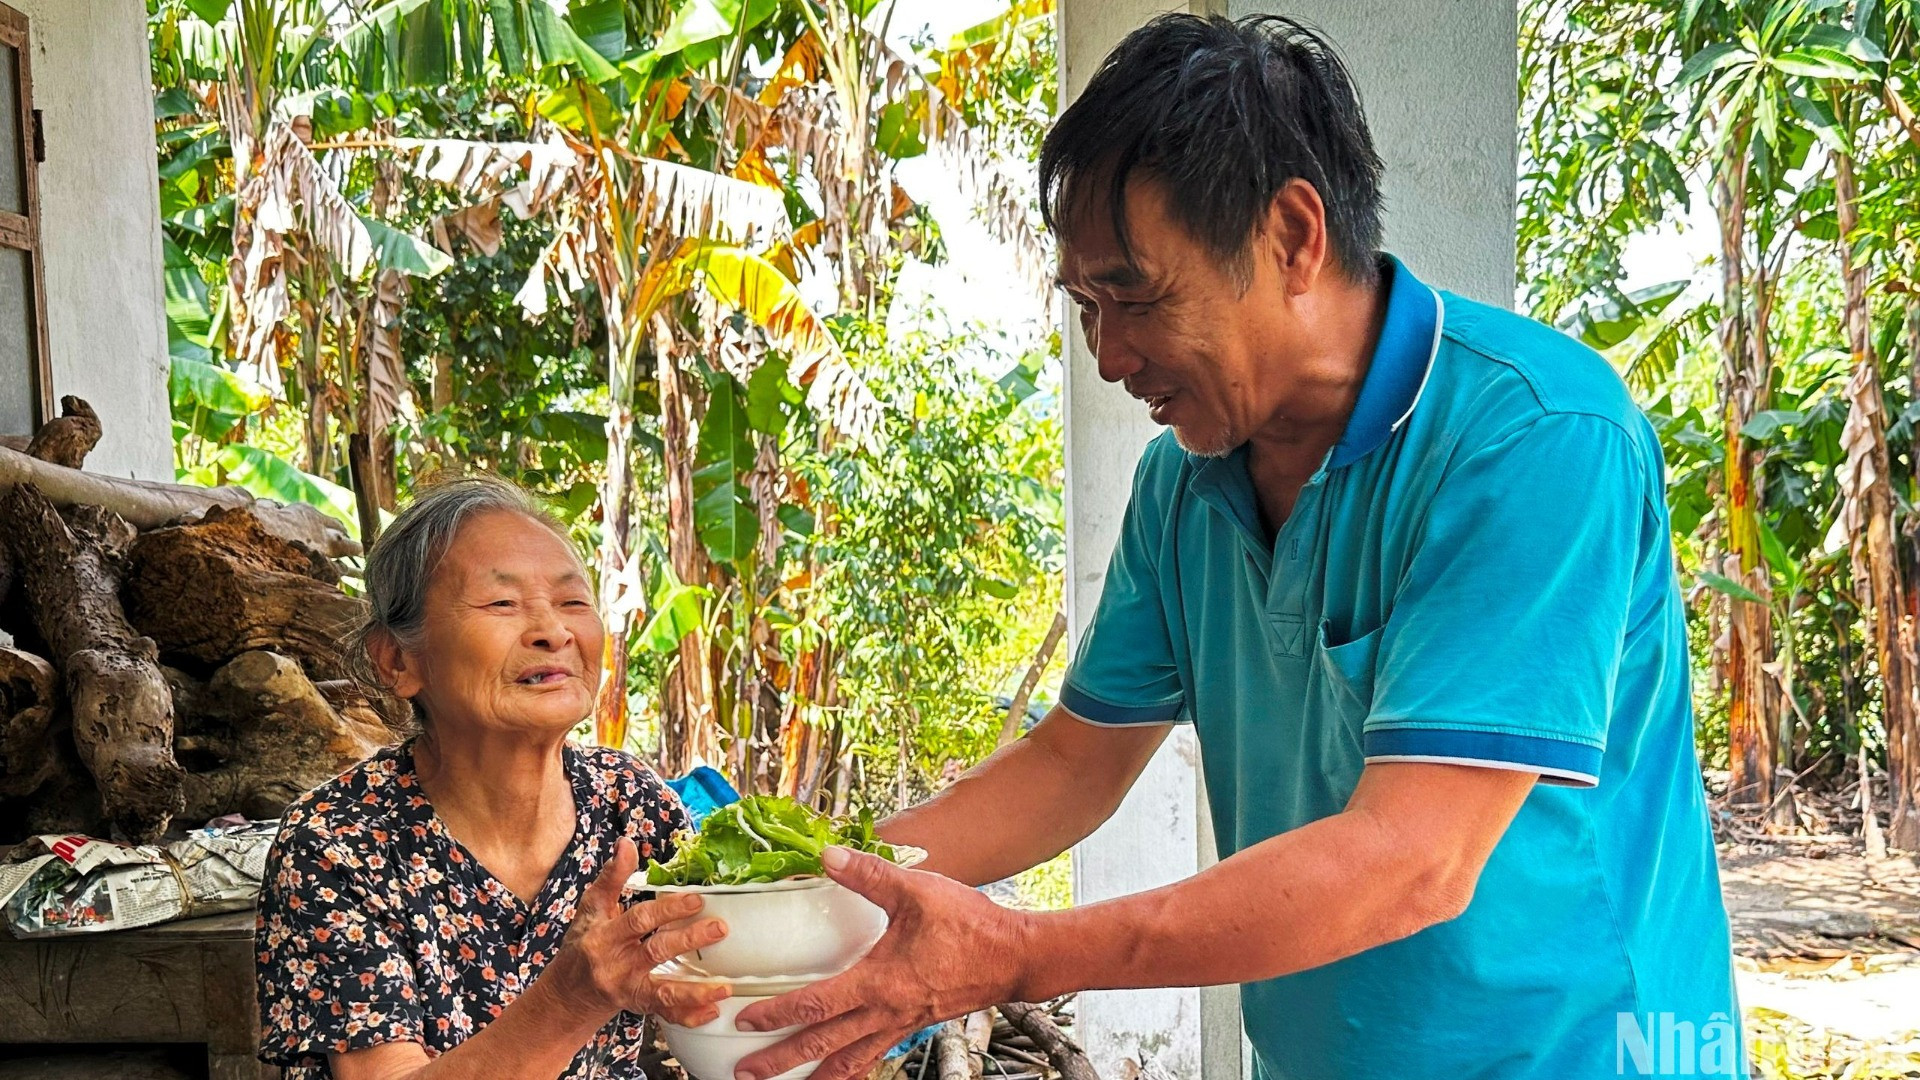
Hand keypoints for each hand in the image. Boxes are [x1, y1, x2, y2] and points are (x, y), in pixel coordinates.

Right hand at [547, 838, 732, 1027]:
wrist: (567, 994)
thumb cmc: (582, 944)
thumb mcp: (590, 909)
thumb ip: (612, 878)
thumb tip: (627, 843)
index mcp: (604, 936)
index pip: (638, 920)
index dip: (667, 909)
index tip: (696, 898)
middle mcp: (617, 965)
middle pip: (656, 952)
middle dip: (689, 940)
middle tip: (720, 928)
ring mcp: (629, 990)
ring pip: (663, 992)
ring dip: (695, 992)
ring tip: (724, 987)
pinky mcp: (639, 1006)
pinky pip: (665, 1013)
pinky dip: (688, 1015)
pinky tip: (711, 1011)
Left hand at [732, 847, 1033, 1079]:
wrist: (1015, 957)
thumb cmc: (971, 927)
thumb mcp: (916, 891)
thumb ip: (869, 875)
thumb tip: (828, 856)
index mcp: (879, 982)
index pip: (816, 1004)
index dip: (776, 1013)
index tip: (744, 1018)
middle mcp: (886, 1012)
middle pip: (822, 1046)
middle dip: (781, 1062)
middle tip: (746, 1073)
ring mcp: (900, 1024)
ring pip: (848, 1060)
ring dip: (815, 1075)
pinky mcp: (914, 1024)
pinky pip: (874, 1054)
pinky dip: (851, 1067)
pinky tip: (841, 1068)